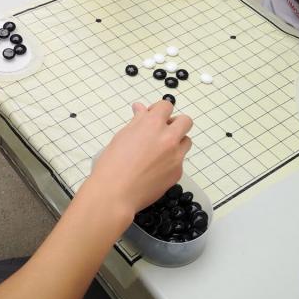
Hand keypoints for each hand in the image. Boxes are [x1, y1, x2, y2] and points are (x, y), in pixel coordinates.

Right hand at [88, 100, 191, 215]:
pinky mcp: (177, 172)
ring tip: (159, 152)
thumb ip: (137, 121)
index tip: (153, 117)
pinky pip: (180, 162)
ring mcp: (175, 156)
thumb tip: (141, 109)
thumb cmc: (113, 164)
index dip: (160, 111)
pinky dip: (171, 162)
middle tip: (163, 132)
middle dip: (176, 124)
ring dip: (177, 142)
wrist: (115, 193)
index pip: (166, 106)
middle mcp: (168, 138)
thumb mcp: (122, 136)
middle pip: (185, 121)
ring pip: (186, 141)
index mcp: (152, 124)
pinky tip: (155, 170)